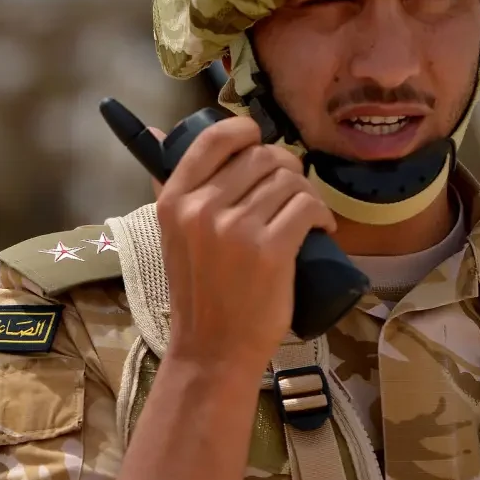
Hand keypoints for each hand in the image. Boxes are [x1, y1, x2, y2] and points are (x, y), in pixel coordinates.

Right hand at [151, 116, 336, 369]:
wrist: (212, 349)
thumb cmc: (197, 292)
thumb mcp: (171, 234)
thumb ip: (169, 185)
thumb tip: (157, 130)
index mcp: (175, 199)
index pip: (215, 137)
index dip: (245, 130)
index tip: (259, 143)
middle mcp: (202, 208)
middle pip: (261, 156)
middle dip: (285, 168)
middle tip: (289, 192)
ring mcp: (237, 229)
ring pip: (289, 180)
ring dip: (306, 192)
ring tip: (304, 213)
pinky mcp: (271, 250)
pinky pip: (308, 206)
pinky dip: (322, 214)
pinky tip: (320, 229)